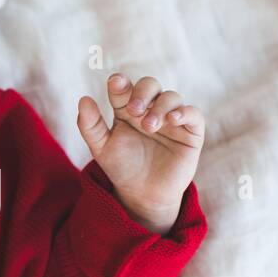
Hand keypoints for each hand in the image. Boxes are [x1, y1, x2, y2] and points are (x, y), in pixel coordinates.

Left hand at [76, 72, 204, 232]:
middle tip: (134, 109)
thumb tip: (84, 99)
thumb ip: (90, 125)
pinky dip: (185, 112)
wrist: (142, 194)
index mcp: (127, 108)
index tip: (115, 83)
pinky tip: (173, 119)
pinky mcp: (190, 132)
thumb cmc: (121, 168)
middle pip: (150, 85)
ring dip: (160, 106)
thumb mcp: (101, 148)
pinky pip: (193, 114)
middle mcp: (150, 108)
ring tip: (149, 126)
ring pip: (171, 97)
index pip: (125, 87)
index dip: (120, 82)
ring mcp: (171, 119)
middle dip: (142, 92)